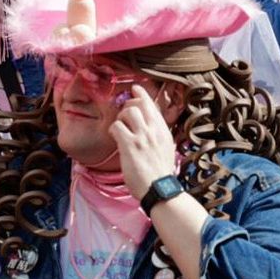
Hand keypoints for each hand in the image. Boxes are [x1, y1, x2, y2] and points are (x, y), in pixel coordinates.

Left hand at [113, 85, 182, 203]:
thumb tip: (151, 127)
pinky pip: (117, 127)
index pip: (152, 105)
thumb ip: (158, 135)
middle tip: (123, 115)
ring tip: (120, 128)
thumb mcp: (166, 149)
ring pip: (128, 111)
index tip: (135, 89)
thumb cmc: (160, 174)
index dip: (142, 94)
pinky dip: (113, 130)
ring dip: (120, 117)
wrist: (159, 189)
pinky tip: (114, 137)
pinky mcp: (130, 146)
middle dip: (128, 105)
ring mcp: (142, 137)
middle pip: (139, 104)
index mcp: (163, 131)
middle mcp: (154, 131)